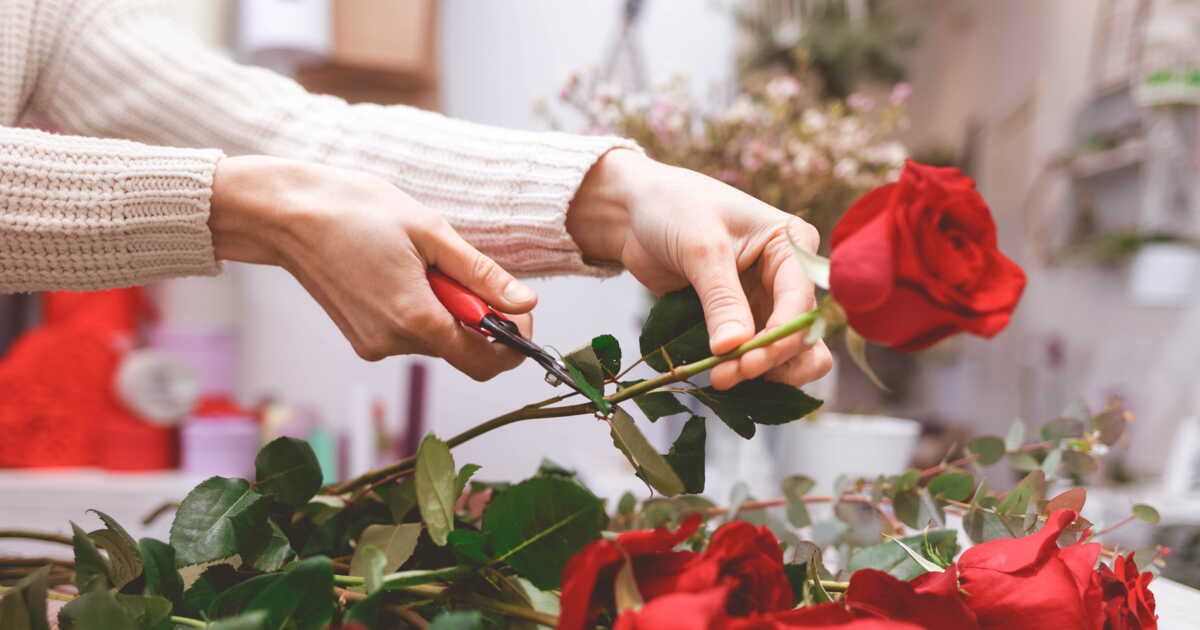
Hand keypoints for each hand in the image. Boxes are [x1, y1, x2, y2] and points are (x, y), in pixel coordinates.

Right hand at [208, 155, 535, 379]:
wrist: (286, 214)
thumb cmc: (356, 211)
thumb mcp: (431, 232)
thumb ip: (481, 275)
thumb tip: (524, 302)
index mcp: (416, 319)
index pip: (486, 359)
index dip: (513, 339)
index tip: (518, 308)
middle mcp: (394, 343)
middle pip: (462, 348)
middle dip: (476, 314)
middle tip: (459, 268)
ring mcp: (374, 344)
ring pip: (436, 338)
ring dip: (445, 306)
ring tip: (419, 261)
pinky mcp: (362, 338)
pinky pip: (410, 332)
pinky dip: (420, 308)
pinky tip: (399, 271)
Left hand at [567, 150, 832, 389]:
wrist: (636, 212)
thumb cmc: (673, 209)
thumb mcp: (701, 248)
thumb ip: (721, 299)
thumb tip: (734, 347)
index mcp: (791, 245)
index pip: (799, 302)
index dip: (779, 339)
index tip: (746, 363)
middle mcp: (786, 276)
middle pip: (802, 335)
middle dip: (770, 360)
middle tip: (726, 375)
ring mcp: (765, 300)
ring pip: (787, 352)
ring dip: (761, 372)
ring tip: (720, 378)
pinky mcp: (741, 319)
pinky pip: (754, 354)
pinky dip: (742, 368)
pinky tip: (717, 374)